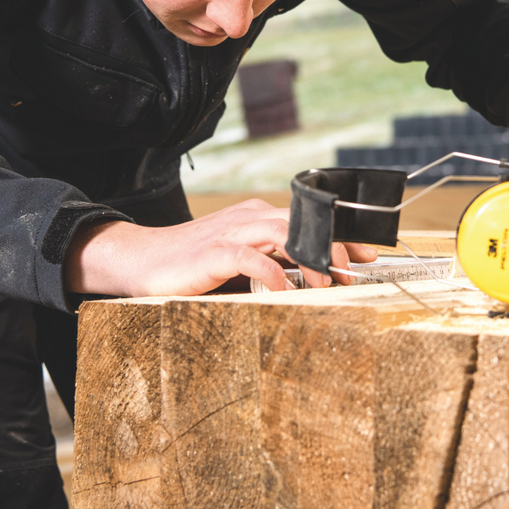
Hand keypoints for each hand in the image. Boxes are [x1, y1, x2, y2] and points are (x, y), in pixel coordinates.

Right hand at [65, 199, 378, 296]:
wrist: (140, 262)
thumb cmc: (193, 268)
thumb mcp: (241, 264)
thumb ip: (274, 265)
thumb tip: (314, 280)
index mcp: (257, 218)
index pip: (307, 220)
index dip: (341, 233)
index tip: (367, 253)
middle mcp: (247, 218)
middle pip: (302, 222)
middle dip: (335, 243)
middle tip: (358, 268)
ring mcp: (229, 232)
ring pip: (281, 233)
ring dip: (310, 256)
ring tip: (329, 280)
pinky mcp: (211, 252)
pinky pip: (248, 257)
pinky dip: (270, 272)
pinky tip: (285, 290)